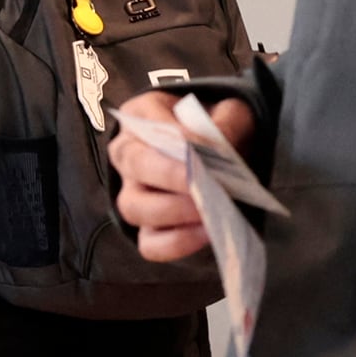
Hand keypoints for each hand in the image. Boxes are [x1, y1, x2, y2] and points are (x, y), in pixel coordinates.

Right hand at [107, 92, 255, 264]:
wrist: (219, 158)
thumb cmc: (217, 129)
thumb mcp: (228, 112)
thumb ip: (228, 122)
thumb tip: (221, 148)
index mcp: (141, 116)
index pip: (149, 124)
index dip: (175, 137)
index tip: (206, 147)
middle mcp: (127, 155)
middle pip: (135, 165)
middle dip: (171, 176)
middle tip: (204, 183)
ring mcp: (132, 195)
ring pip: (134, 207)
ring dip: (173, 212)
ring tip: (208, 211)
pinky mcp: (147, 230)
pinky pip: (149, 244)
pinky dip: (177, 242)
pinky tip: (207, 233)